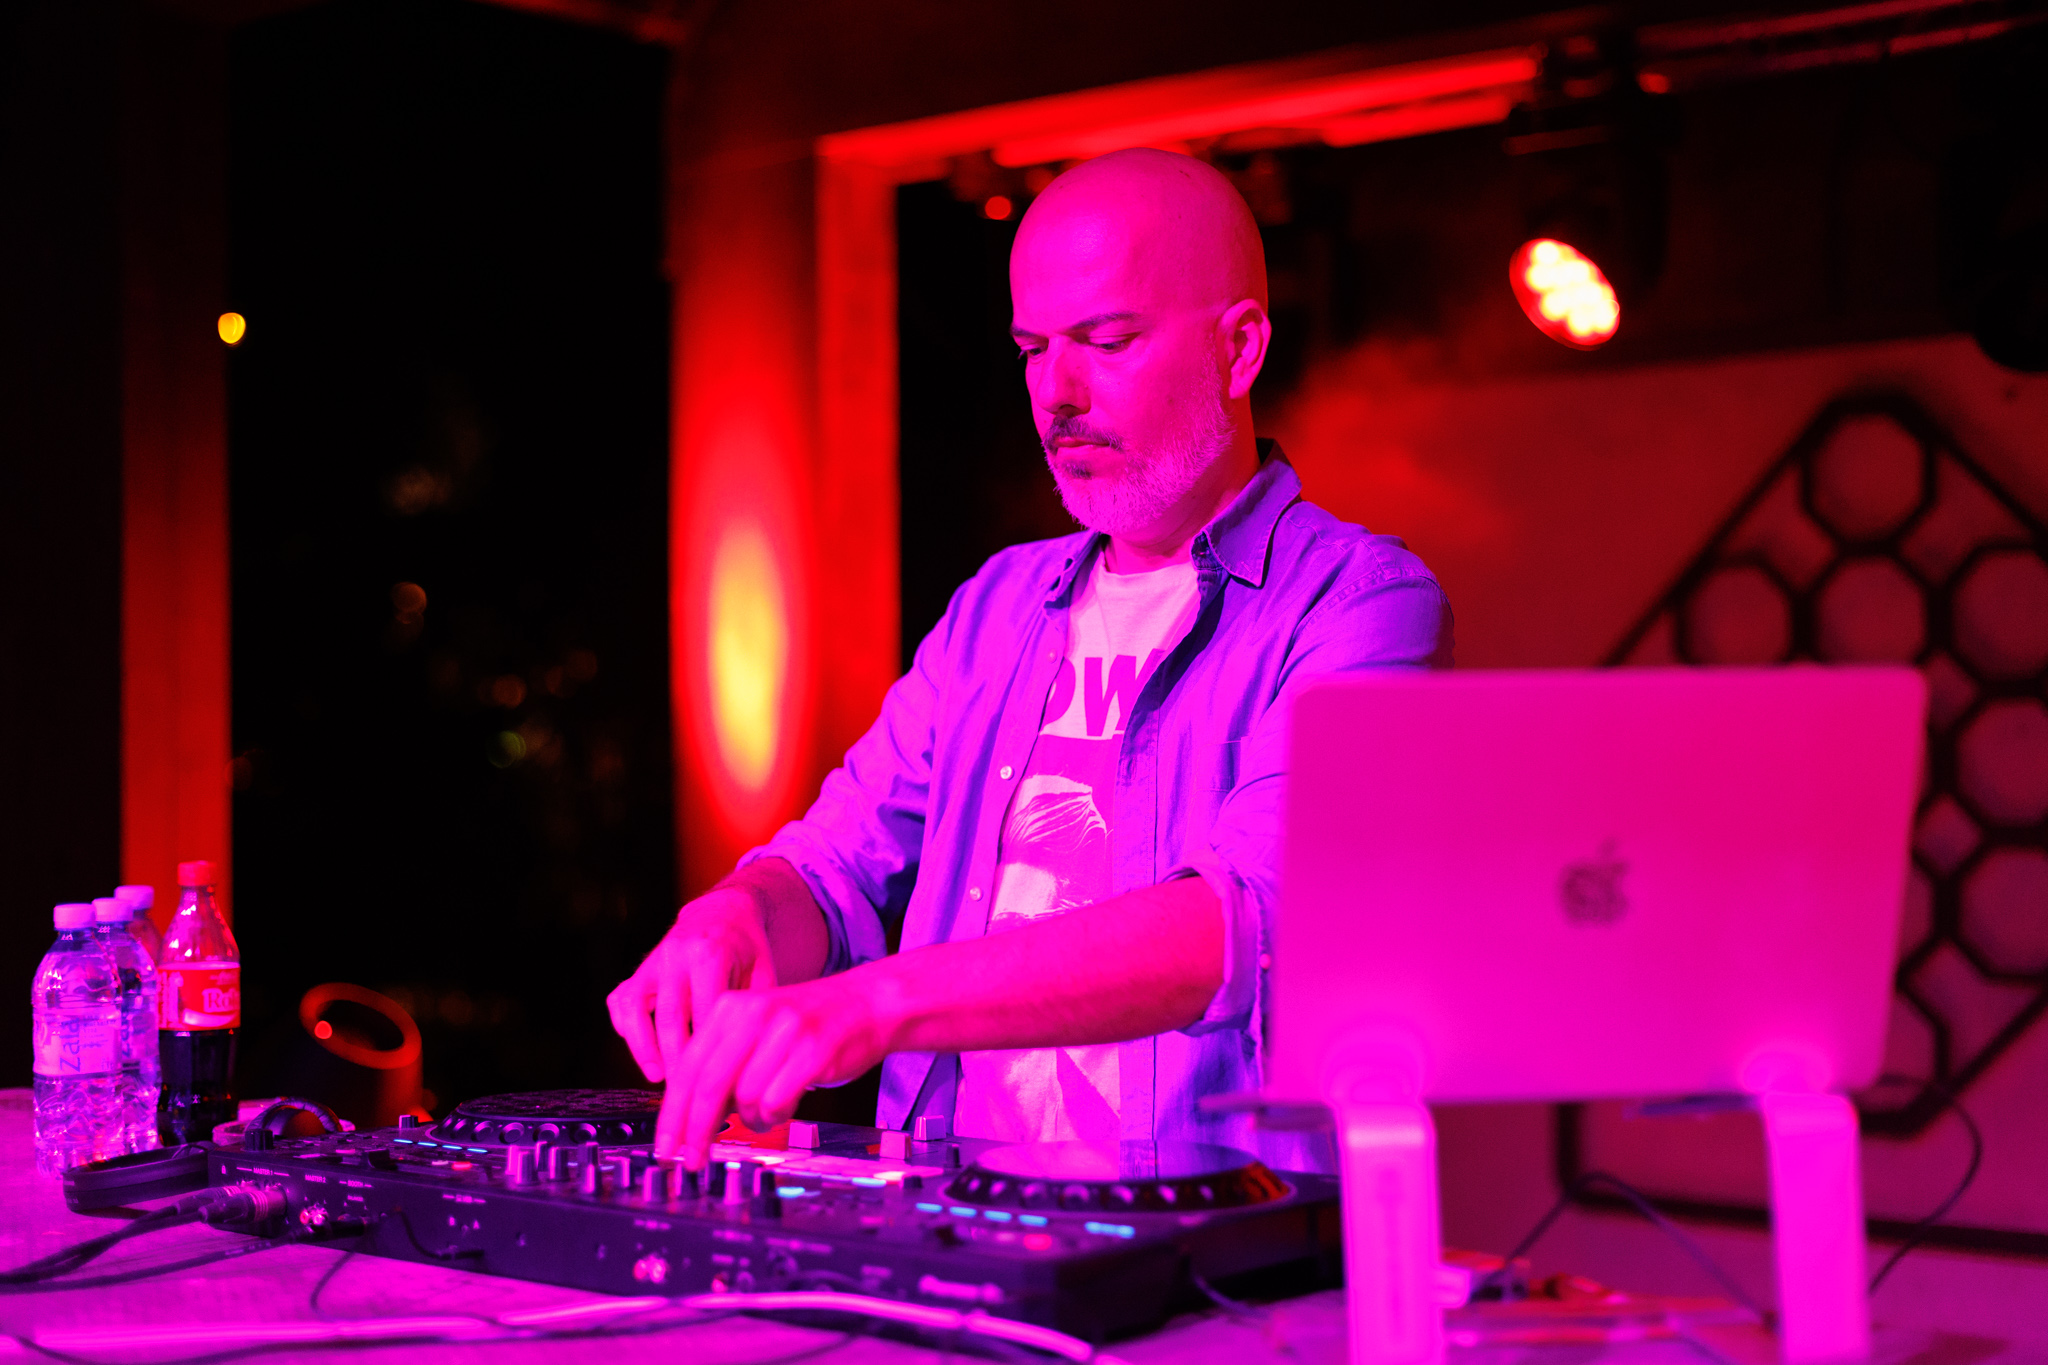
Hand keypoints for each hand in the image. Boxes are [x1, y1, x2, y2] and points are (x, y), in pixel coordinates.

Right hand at [606, 888, 772, 1085]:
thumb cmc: (747, 946)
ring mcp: (652, 962)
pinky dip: (627, 1028)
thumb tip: (755, 1058)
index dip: (710, 1049)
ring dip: (645, 1048)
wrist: (722, 910)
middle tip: (688, 1090)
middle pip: (670, 1018)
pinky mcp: (638, 970)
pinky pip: (621, 1002)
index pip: (705, 1012)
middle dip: (677, 1059)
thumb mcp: (763, 969)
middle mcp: (675, 955)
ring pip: (636, 1011)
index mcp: (710, 953)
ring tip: (659, 1077)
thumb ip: (757, 1009)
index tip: (719, 1078)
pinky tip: (643, 1053)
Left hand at [659, 972, 891, 1165]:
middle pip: (707, 1086)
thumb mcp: (757, 1030)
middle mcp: (753, 1014)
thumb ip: (724, 1063)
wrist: (869, 1004)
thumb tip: (689, 1117)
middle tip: (691, 1161)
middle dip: (695, 1132)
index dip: (672, 1115)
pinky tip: (786, 1105)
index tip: (665, 1147)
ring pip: (745, 1099)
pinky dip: (777, 1115)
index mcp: (730, 1008)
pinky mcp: (812, 1051)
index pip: (688, 1068)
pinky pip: (777, 1103)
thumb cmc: (810, 1025)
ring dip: (753, 1119)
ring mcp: (783, 1031)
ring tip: (768, 1111)